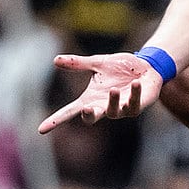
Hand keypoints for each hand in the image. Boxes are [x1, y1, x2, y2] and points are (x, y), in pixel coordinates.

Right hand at [40, 53, 164, 132]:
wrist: (146, 67)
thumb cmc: (121, 68)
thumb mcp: (98, 63)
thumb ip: (78, 64)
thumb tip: (55, 60)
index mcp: (91, 99)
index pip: (70, 111)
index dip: (56, 120)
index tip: (41, 129)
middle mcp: (104, 107)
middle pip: (91, 118)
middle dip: (89, 115)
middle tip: (87, 108)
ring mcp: (121, 110)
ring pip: (114, 112)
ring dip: (113, 101)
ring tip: (115, 89)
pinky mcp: (137, 107)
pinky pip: (134, 104)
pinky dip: (135, 93)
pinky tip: (136, 83)